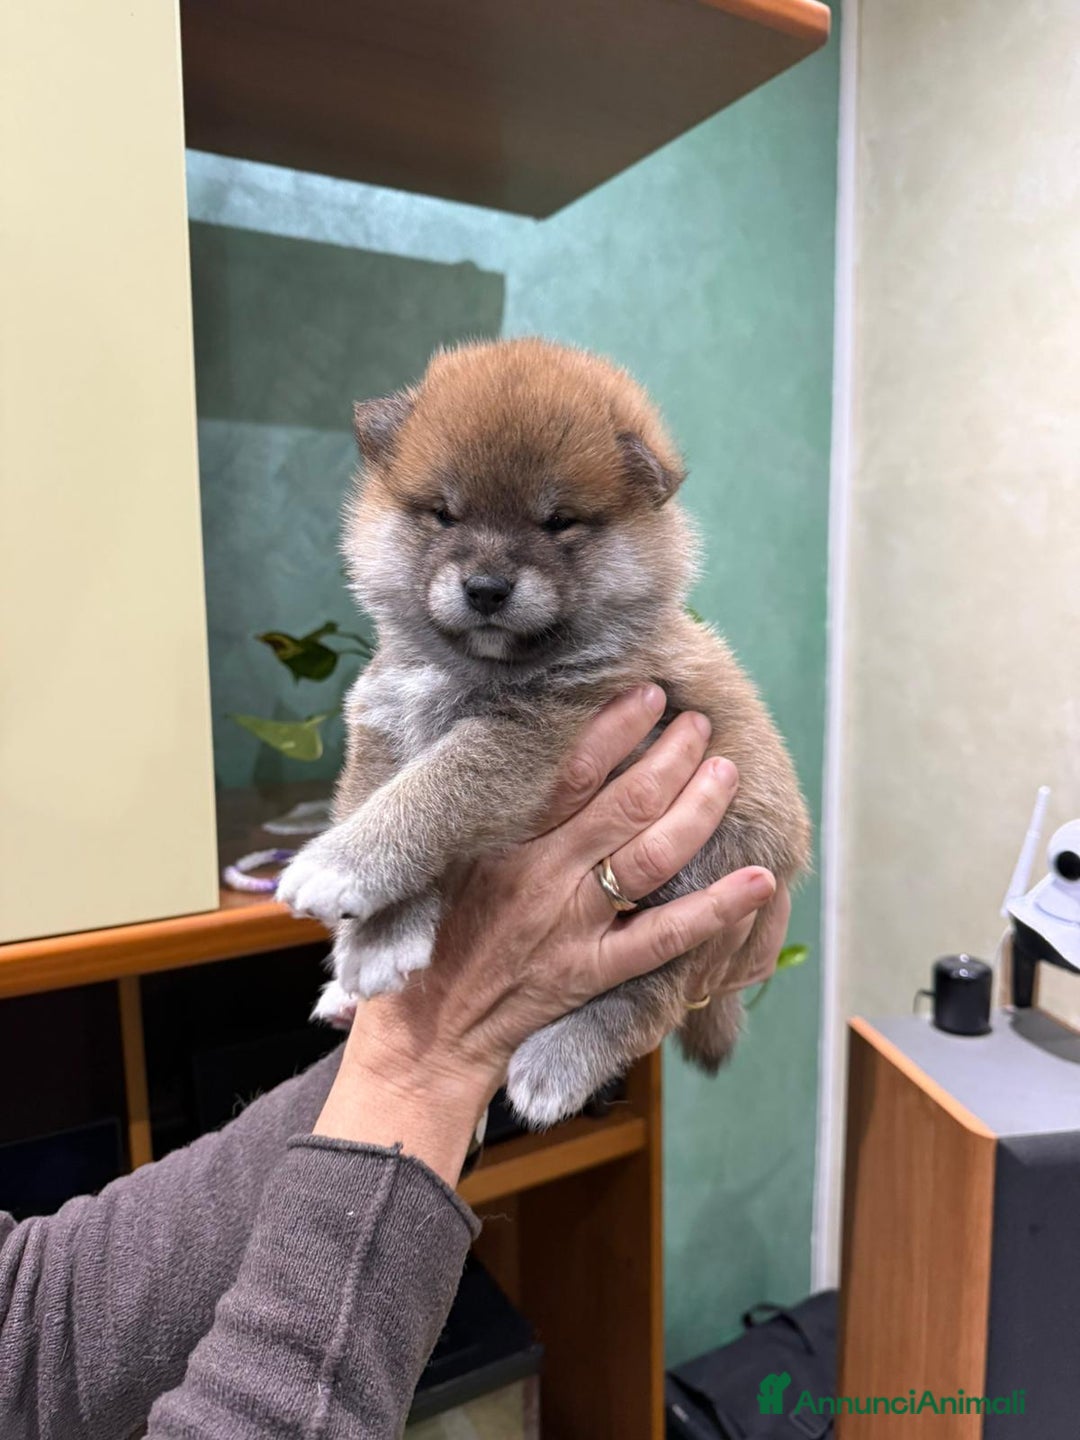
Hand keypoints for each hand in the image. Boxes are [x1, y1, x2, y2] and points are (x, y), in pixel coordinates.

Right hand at [315, 684, 789, 1182]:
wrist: (426, 1036)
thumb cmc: (429, 941)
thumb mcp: (442, 864)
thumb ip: (480, 816)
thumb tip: (520, 757)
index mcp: (505, 844)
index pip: (572, 771)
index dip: (617, 727)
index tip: (649, 695)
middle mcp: (545, 876)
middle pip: (626, 803)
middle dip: (673, 756)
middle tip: (702, 724)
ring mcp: (575, 926)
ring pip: (653, 857)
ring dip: (699, 810)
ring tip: (727, 774)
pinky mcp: (594, 973)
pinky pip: (667, 939)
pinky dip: (717, 908)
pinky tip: (758, 879)